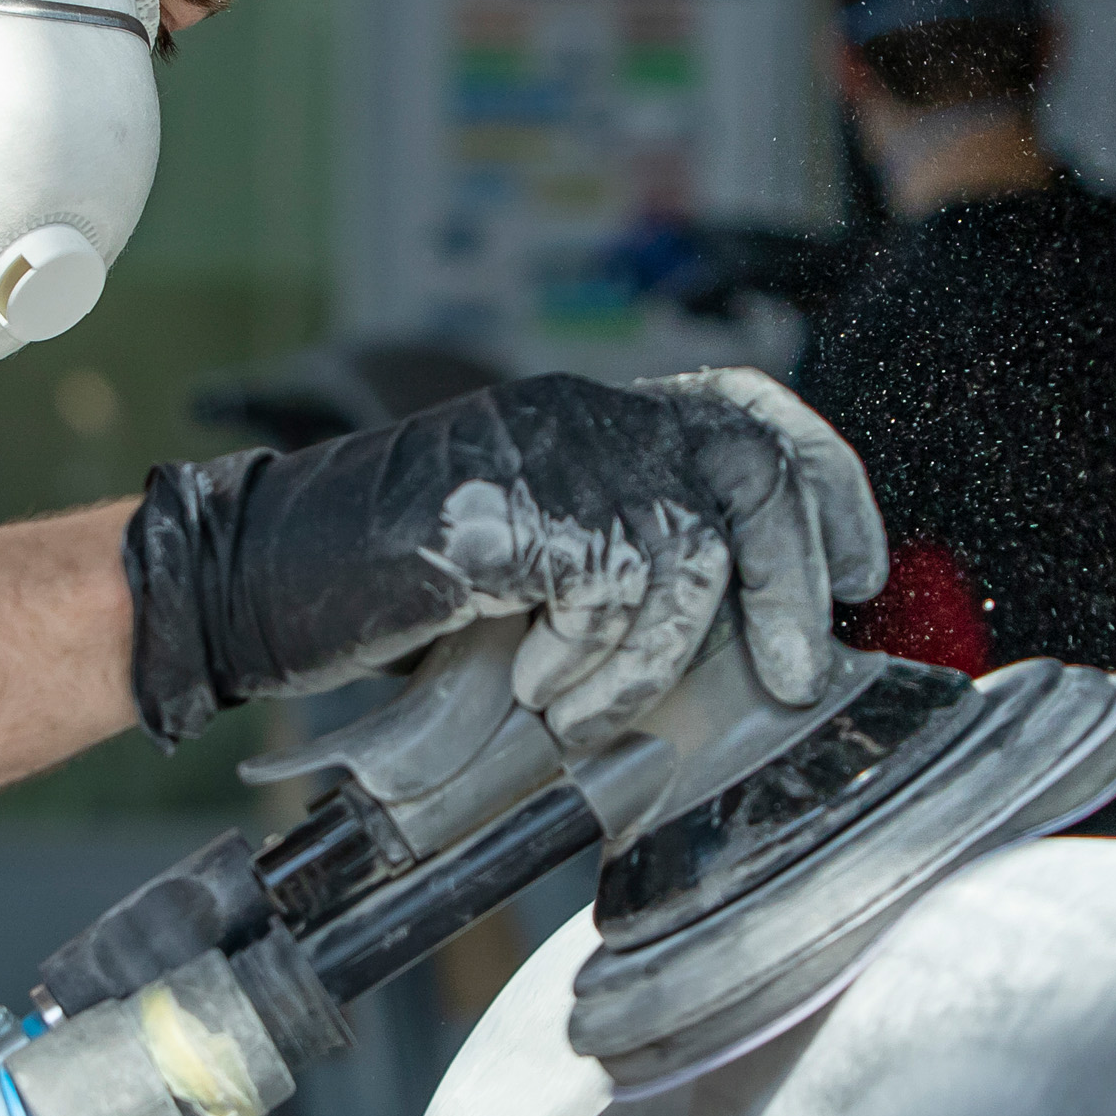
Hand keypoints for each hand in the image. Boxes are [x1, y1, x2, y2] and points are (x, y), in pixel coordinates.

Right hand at [122, 367, 889, 747]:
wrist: (256, 582)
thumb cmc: (395, 593)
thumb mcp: (541, 572)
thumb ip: (632, 569)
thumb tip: (757, 634)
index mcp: (596, 417)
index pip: (749, 410)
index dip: (823, 483)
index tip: (859, 568)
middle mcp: (582, 413)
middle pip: (749, 472)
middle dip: (792, 584)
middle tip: (796, 675)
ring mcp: (546, 449)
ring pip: (688, 549)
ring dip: (656, 657)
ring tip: (585, 705)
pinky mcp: (512, 501)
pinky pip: (617, 587)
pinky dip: (598, 663)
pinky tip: (540, 689)